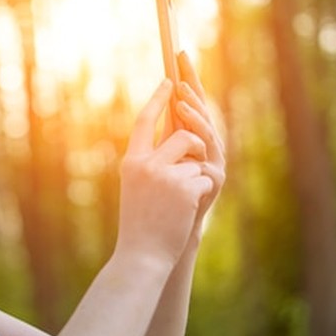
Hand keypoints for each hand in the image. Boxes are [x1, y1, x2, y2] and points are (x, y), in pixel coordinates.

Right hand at [113, 81, 214, 268]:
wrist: (142, 255)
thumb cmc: (141, 223)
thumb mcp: (139, 186)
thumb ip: (152, 161)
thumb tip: (177, 135)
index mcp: (131, 162)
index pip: (144, 121)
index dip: (158, 99)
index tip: (170, 80)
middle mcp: (145, 164)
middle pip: (181, 136)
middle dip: (193, 147)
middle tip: (188, 169)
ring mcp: (165, 175)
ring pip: (196, 159)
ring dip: (195, 177)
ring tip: (178, 202)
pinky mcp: (184, 188)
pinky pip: (204, 177)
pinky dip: (200, 194)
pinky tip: (184, 211)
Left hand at [170, 53, 225, 233]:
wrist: (162, 236)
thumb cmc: (157, 199)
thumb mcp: (155, 159)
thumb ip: (161, 132)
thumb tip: (158, 96)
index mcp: (190, 137)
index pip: (188, 100)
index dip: (186, 76)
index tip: (178, 52)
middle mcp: (206, 145)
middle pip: (202, 109)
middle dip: (192, 86)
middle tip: (181, 67)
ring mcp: (213, 161)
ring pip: (206, 130)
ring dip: (193, 113)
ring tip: (180, 99)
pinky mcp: (216, 178)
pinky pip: (207, 154)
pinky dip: (197, 140)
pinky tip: (186, 130)